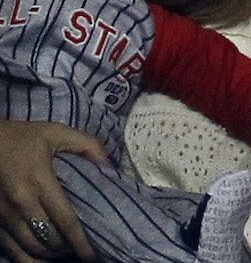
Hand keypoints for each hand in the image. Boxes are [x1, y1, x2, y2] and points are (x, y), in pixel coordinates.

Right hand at [0, 122, 105, 262]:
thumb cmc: (23, 138)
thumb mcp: (57, 132)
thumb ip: (87, 145)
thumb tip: (109, 166)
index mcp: (40, 181)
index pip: (65, 219)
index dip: (81, 241)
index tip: (94, 253)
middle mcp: (21, 203)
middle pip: (50, 239)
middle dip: (69, 248)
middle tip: (84, 248)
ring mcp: (4, 217)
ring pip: (31, 249)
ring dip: (51, 255)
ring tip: (67, 251)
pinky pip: (12, 252)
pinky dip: (29, 260)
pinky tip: (42, 259)